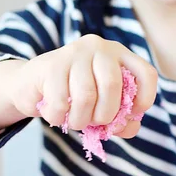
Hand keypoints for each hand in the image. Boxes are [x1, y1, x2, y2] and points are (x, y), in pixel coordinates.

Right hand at [7, 35, 157, 138]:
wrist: (30, 85)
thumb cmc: (73, 97)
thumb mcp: (101, 107)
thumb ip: (121, 120)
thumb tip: (130, 127)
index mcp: (119, 55)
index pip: (146, 73)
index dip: (145, 98)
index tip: (131, 115)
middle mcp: (99, 47)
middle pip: (112, 85)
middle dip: (105, 114)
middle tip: (94, 123)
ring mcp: (74, 52)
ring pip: (86, 95)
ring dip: (80, 120)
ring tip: (74, 122)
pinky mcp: (50, 65)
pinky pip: (60, 102)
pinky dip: (59, 118)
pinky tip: (56, 116)